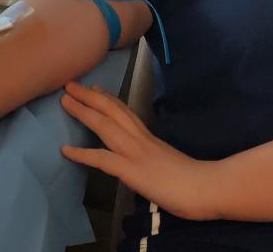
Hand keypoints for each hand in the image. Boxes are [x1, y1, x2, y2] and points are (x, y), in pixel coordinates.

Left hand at [59, 81, 220, 220]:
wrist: (206, 188)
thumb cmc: (195, 181)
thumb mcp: (169, 163)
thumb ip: (156, 159)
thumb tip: (148, 163)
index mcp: (150, 138)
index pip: (126, 112)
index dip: (108, 99)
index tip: (94, 88)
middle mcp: (141, 139)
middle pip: (112, 111)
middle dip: (90, 96)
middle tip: (70, 84)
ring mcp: (136, 152)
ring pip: (105, 126)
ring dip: (83, 112)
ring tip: (65, 100)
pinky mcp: (132, 170)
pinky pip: (102, 159)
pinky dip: (82, 154)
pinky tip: (65, 151)